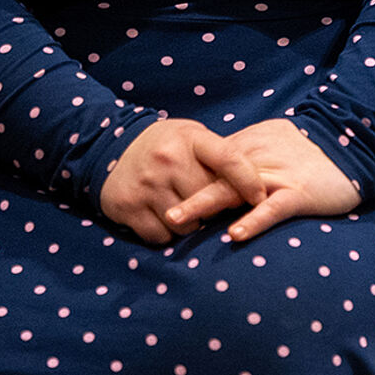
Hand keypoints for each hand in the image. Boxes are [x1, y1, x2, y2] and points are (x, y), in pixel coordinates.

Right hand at [100, 118, 266, 244]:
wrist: (112, 146)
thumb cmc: (168, 145)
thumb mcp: (195, 138)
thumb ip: (220, 158)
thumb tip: (254, 189)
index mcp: (191, 139)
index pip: (229, 160)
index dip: (249, 182)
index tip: (261, 198)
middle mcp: (168, 160)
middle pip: (209, 200)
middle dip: (214, 208)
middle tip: (209, 206)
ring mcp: (146, 184)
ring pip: (187, 225)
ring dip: (191, 225)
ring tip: (184, 210)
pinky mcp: (127, 207)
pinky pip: (161, 236)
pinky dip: (167, 234)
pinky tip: (163, 218)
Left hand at [166, 117, 361, 241]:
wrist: (355, 145)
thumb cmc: (311, 153)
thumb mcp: (272, 146)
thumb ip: (243, 160)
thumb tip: (212, 176)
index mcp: (249, 146)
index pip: (208, 164)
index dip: (183, 181)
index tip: (156, 197)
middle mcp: (258, 158)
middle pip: (214, 176)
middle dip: (183, 193)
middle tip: (156, 209)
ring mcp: (279, 174)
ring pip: (236, 190)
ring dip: (205, 204)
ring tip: (179, 220)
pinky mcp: (300, 191)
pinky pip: (274, 207)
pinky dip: (255, 220)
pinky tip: (237, 234)